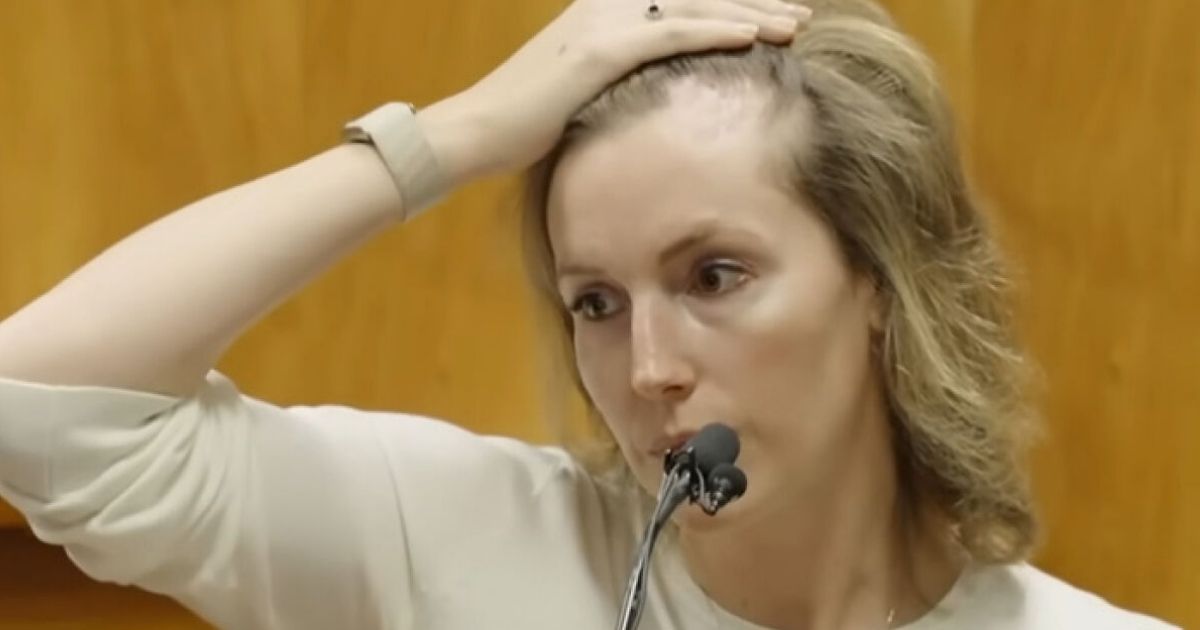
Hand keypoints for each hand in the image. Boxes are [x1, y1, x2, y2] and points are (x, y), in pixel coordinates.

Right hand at [419, 0, 810, 186]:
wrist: (473, 132)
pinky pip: (673, 32)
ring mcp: (603, 23)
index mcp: (602, 13)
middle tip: (799, 14)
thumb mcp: (575, 96)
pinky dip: (717, 31)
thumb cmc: (520, 127)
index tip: (770, 17)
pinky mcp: (600, 50)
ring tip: (795, 24)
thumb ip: (614, 86)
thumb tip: (648, 106)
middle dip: (752, 2)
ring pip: (693, 6)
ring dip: (749, 13)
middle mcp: (604, 6)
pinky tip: (754, 37)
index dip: (728, 5)